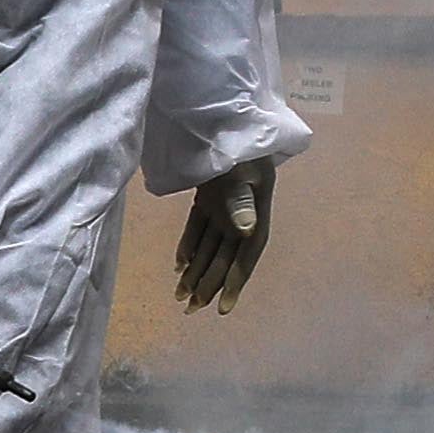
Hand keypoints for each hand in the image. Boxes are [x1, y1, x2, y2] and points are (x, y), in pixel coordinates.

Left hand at [175, 160, 277, 309]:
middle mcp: (240, 219)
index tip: (222, 307)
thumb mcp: (244, 175)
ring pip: (209, 248)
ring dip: (195, 271)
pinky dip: (188, 248)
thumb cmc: (242, 150)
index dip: (234, 282)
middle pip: (223, 258)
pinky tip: (178, 266)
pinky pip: (197, 230)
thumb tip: (245, 230)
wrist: (232, 124)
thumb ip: (242, 203)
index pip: (245, 256)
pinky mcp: (207, 200)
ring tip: (181, 296)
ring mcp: (222, 210)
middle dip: (208, 284)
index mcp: (255, 216)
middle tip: (190, 308)